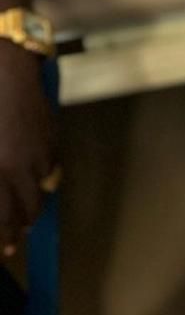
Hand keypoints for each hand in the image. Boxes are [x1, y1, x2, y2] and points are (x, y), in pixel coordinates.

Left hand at [0, 42, 56, 256]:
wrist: (2, 63)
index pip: (0, 218)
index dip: (1, 238)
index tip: (0, 251)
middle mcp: (15, 170)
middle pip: (19, 215)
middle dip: (12, 233)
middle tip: (6, 246)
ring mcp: (36, 156)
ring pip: (37, 198)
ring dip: (27, 213)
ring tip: (19, 223)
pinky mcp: (50, 142)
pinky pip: (48, 174)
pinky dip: (39, 185)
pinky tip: (32, 187)